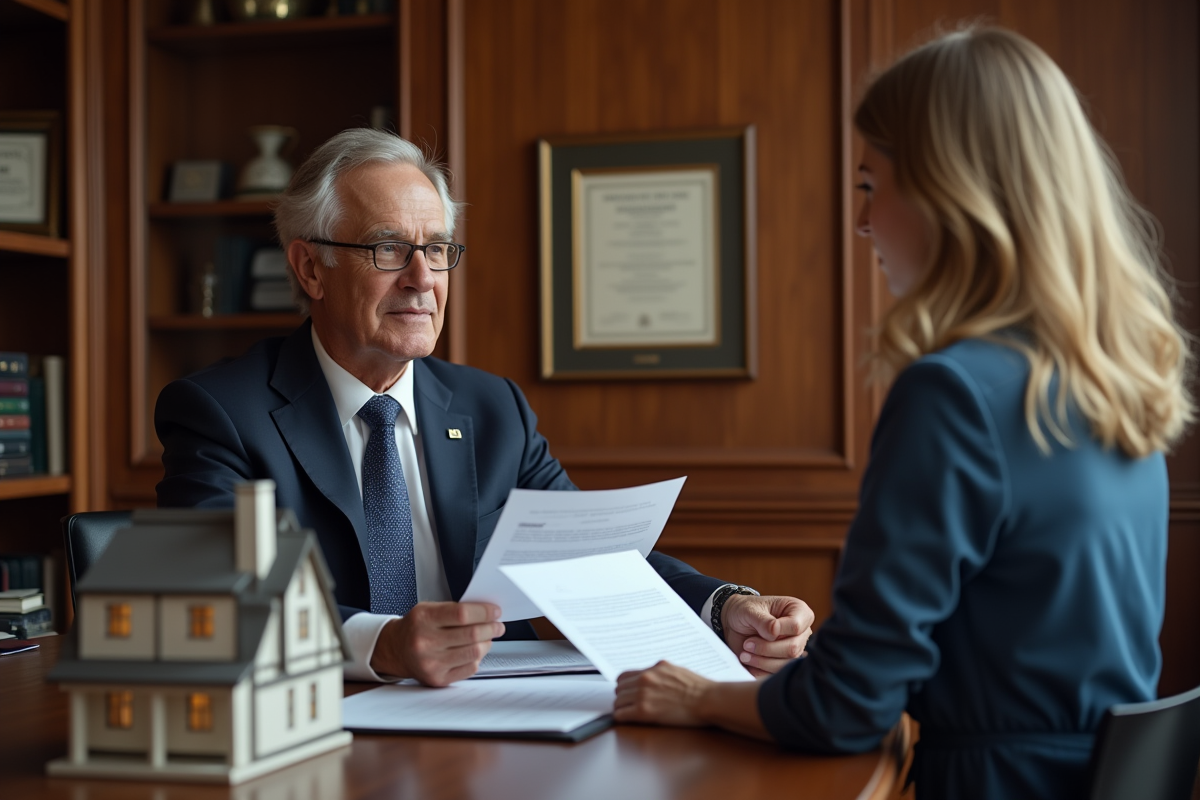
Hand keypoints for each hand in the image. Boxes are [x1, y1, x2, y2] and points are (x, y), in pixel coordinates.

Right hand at [370, 601, 504, 686]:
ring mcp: (431, 663)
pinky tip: (475, 651)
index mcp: (423, 619)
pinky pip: (469, 668)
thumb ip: (455, 609)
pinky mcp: (437, 679)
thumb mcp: (428, 609)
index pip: (462, 613)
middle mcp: (425, 642)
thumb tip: (487, 612)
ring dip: (487, 643)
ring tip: (487, 637)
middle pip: (471, 634)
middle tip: (498, 625)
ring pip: (474, 653)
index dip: (484, 612)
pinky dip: (477, 658)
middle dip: (491, 628)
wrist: (396, 650)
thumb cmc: (416, 627)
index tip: (495, 611)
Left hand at [614, 661, 714, 726]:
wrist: (708, 700)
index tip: (627, 693)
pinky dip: (621, 718)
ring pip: (618, 701)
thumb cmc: (699, 689)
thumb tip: (653, 679)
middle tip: (628, 705)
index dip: (624, 686)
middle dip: (623, 697)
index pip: (625, 675)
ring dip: (622, 708)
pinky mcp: (644, 711)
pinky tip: (628, 720)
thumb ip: (661, 674)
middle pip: (619, 688)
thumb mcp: (677, 672)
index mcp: (654, 668)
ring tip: (629, 714)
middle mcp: (646, 678)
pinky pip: (621, 714)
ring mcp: (643, 694)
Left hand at [721, 594, 813, 675]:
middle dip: (766, 648)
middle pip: (792, 648)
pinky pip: (776, 674)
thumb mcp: (750, 611)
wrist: (734, 623)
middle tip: (748, 644)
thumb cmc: (745, 611)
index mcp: (799, 612)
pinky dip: (759, 669)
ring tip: (745, 653)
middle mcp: (801, 633)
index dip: (776, 630)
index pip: (796, 626)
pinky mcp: (784, 664)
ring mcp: (795, 650)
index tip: (758, 627)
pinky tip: (749, 660)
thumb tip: (774, 632)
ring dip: (762, 660)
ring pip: (785, 664)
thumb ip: (763, 621)